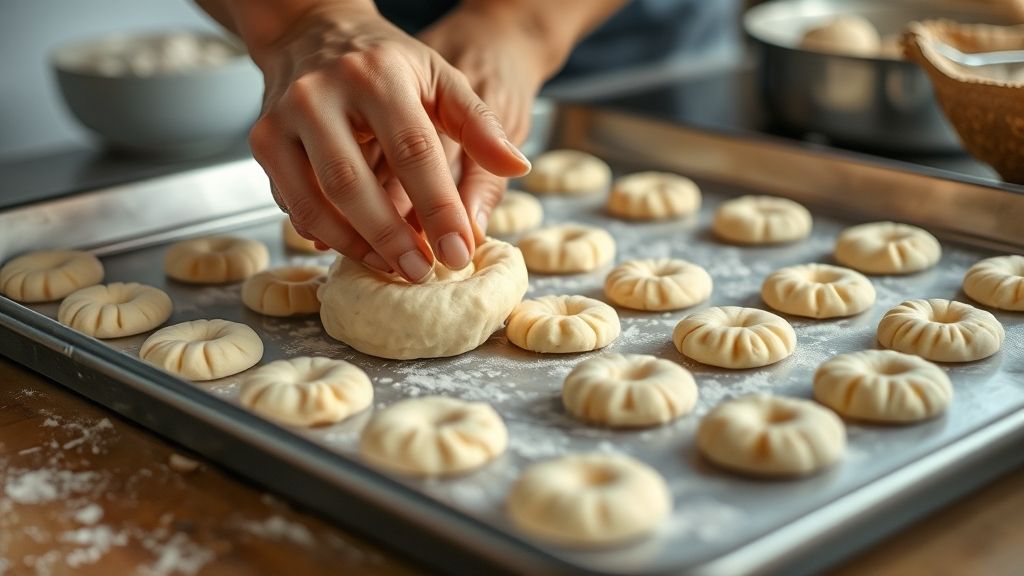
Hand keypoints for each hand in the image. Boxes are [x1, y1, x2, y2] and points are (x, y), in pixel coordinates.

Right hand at [247, 1, 530, 281]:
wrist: (312, 31)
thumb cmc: (388, 63)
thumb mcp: (441, 77)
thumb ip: (480, 124)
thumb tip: (517, 166)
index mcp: (377, 75)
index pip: (412, 151)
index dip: (437, 208)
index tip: (459, 251)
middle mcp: (320, 94)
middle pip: (352, 183)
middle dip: (390, 238)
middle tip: (422, 273)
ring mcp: (282, 119)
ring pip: (314, 201)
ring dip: (355, 245)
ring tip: (393, 268)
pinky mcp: (261, 141)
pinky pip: (290, 202)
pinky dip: (324, 233)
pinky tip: (356, 249)